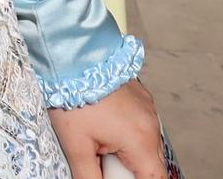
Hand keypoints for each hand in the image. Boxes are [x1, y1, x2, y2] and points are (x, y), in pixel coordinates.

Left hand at [49, 80, 167, 178]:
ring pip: (146, 144)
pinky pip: (141, 125)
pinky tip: (105, 126)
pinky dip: (128, 132)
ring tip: (100, 140)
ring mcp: (148, 108)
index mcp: (140, 140)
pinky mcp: (141, 98)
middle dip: (130, 168)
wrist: (71, 56)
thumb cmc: (72, 95)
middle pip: (151, 164)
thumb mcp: (77, 146)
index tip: (118, 176)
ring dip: (130, 150)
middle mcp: (151, 124)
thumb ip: (89, 176)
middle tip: (103, 160)